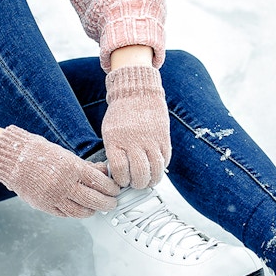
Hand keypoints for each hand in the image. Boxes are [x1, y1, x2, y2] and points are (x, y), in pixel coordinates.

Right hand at [0, 125, 119, 216]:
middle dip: (107, 203)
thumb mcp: (67, 155)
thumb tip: (104, 172)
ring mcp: (54, 197)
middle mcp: (64, 184)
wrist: (14, 159)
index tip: (115, 190)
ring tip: (97, 208)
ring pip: (80, 211)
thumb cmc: (40, 153)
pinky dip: (76, 213)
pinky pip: (65, 214)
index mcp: (72, 168)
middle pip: (94, 200)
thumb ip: (86, 166)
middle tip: (112, 203)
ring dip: (93, 211)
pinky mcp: (45, 206)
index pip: (99, 182)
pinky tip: (81, 209)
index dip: (111, 188)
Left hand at [101, 65, 170, 187]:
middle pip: (139, 174)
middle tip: (136, 183)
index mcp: (116, 140)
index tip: (123, 180)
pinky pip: (165, 160)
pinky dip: (161, 168)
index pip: (119, 170)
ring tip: (148, 180)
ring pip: (155, 171)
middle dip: (138, 184)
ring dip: (152, 180)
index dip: (122, 180)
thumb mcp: (109, 132)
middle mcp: (134, 141)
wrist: (138, 91)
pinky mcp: (164, 138)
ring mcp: (151, 140)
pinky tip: (155, 167)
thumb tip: (120, 174)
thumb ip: (114, 152)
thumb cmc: (121, 114)